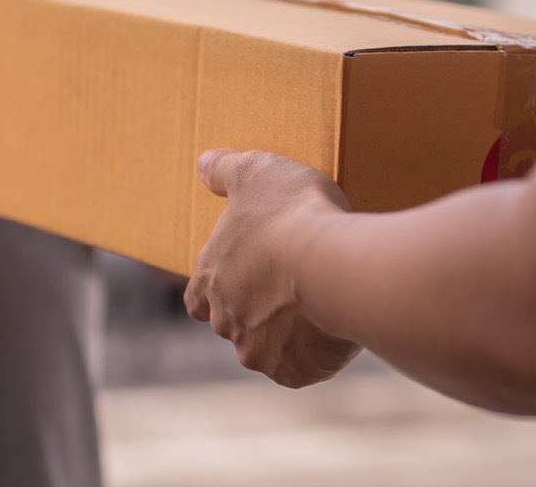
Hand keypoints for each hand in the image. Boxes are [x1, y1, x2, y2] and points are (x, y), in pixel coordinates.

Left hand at [184, 149, 362, 387]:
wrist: (333, 265)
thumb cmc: (291, 213)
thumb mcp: (256, 171)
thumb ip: (225, 169)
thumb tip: (203, 163)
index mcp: (209, 278)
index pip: (197, 297)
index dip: (219, 287)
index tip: (246, 274)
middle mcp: (225, 321)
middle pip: (236, 323)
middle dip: (261, 310)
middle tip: (296, 284)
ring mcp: (258, 351)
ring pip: (270, 348)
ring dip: (290, 332)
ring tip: (323, 303)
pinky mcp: (293, 371)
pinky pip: (303, 367)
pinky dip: (317, 353)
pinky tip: (337, 325)